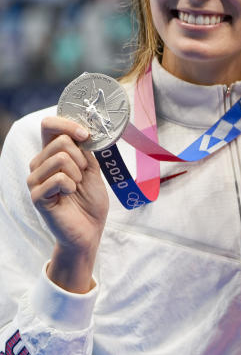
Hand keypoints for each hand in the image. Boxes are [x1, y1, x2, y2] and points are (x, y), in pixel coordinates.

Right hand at [27, 116, 108, 292]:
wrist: (90, 229)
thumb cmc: (90, 200)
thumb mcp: (92, 169)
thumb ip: (85, 150)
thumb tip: (83, 131)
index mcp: (52, 155)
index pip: (49, 126)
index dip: (67, 124)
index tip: (85, 135)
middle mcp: (39, 164)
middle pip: (60, 141)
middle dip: (81, 158)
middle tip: (82, 176)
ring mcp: (35, 180)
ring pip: (60, 158)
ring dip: (77, 173)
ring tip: (75, 187)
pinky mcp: (37, 196)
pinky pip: (58, 179)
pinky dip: (71, 186)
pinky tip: (69, 195)